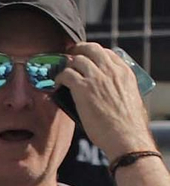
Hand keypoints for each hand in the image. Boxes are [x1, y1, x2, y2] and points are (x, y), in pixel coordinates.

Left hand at [56, 42, 156, 160]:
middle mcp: (111, 70)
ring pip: (77, 59)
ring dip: (68, 65)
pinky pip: (67, 74)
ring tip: (62, 73)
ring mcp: (97, 77)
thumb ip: (118, 90)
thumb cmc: (127, 126)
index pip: (107, 53)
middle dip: (78, 51)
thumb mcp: (129, 99)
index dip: (93, 54)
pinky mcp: (84, 88)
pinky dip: (60, 77)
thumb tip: (108, 94)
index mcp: (124, 72)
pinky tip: (56, 83)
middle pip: (92, 49)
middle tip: (70, 58)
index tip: (86, 60)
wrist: (125, 135)